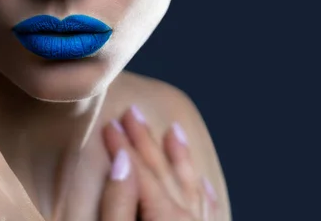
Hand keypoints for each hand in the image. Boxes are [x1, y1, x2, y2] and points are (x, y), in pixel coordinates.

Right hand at [100, 106, 218, 220]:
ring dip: (181, 157)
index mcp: (165, 218)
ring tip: (175, 130)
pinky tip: (204, 182)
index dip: (123, 146)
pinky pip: (210, 213)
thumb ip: (118, 203)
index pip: (141, 172)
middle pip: (165, 172)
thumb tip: (121, 161)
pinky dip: (205, 195)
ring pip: (191, 187)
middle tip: (134, 112)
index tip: (110, 123)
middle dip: (147, 141)